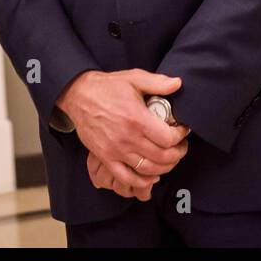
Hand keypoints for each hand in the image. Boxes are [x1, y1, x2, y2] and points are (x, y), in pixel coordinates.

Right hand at [58, 69, 189, 195]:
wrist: (78, 95)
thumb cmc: (107, 87)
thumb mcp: (134, 78)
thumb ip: (158, 82)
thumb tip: (178, 83)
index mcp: (137, 119)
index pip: (168, 138)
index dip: (181, 137)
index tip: (183, 131)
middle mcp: (128, 138)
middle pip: (162, 156)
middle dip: (178, 154)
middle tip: (181, 147)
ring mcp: (115, 150)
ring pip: (148, 169)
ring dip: (165, 168)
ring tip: (170, 159)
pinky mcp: (105, 157)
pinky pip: (126, 178)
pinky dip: (142, 181)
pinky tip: (151, 176)